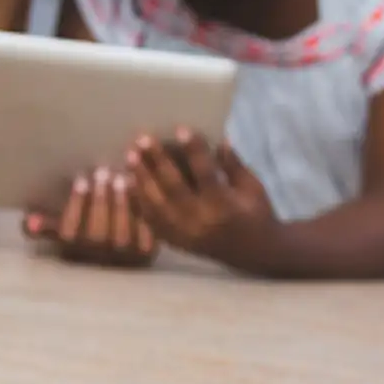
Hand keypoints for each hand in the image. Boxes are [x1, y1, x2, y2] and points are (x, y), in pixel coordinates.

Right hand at [23, 167, 157, 268]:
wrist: (128, 250)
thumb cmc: (89, 231)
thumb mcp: (65, 229)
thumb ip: (47, 225)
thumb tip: (29, 221)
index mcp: (76, 250)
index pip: (71, 233)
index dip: (76, 205)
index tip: (80, 180)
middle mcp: (99, 257)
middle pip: (98, 233)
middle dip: (100, 201)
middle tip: (103, 172)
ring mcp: (125, 256)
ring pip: (123, 231)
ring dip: (122, 203)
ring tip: (121, 177)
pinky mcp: (149, 249)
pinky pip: (146, 229)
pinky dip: (143, 208)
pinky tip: (141, 186)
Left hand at [125, 130, 277, 267]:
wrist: (255, 254)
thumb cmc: (257, 214)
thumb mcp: (253, 188)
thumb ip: (233, 165)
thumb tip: (219, 139)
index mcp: (225, 207)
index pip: (206, 174)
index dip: (194, 151)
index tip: (181, 129)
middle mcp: (201, 222)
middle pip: (173, 188)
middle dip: (157, 161)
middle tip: (142, 139)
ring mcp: (184, 234)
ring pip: (156, 204)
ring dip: (141, 178)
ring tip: (130, 156)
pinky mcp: (174, 241)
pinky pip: (149, 219)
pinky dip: (137, 200)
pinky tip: (126, 181)